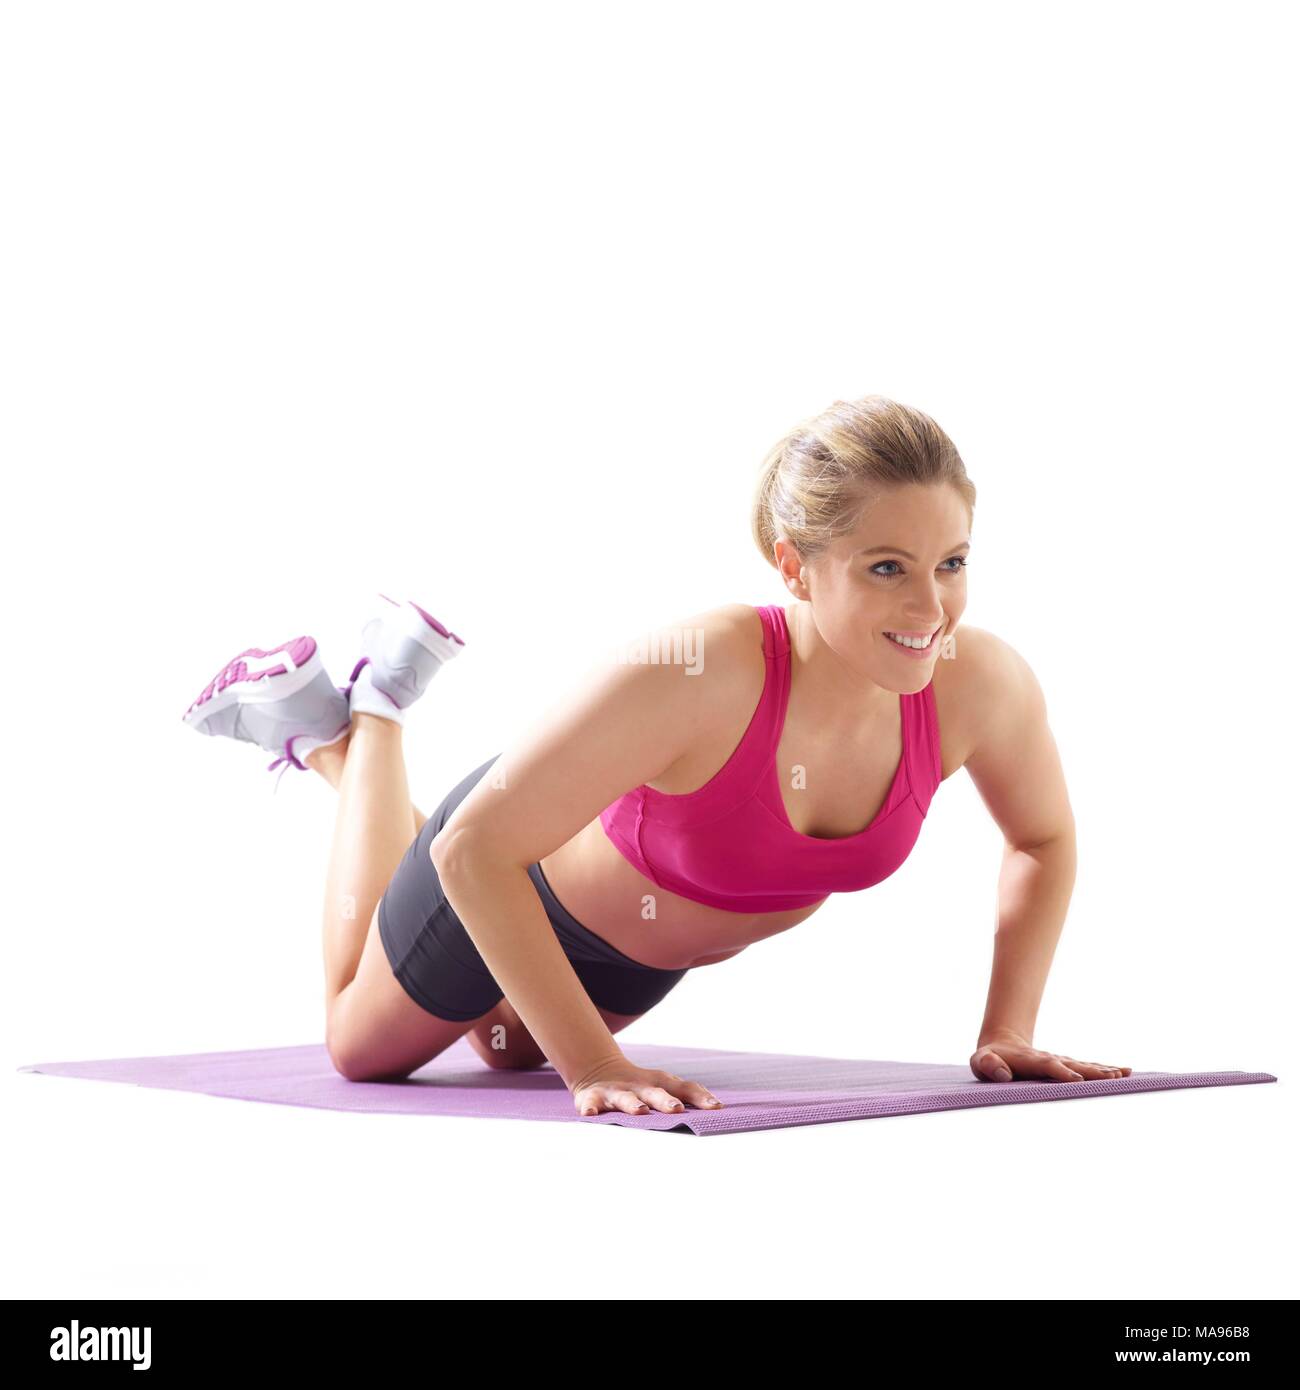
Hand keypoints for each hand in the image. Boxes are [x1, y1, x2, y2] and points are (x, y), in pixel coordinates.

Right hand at [570, 1056, 723, 1116]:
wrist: (599, 1072)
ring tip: (639, 1111)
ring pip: (624, 1098)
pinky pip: (590, 1103)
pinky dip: (589, 1108)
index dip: (699, 1098)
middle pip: (655, 1092)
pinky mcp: (593, 1098)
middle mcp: (640, 1087)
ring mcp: (616, 1092)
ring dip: (632, 1104)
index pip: (684, 1089)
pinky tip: (590, 1115)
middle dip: (665, 1101)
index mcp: (660, 1085)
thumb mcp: (663, 1088)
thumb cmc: (641, 1087)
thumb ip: (686, 1096)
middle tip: (676, 1109)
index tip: (716, 1107)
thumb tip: (719, 1109)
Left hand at [970, 1032, 1132, 1083]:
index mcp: (1029, 1061)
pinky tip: (1125, 1072)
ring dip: (1103, 1071)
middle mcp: (1049, 1059)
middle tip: (1112, 1077)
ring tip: (1123, 1074)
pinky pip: (1088, 1068)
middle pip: (1072, 1064)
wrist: (1001, 1045)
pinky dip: (1106, 1070)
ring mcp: (1060, 1062)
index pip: (1047, 1066)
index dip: (1060, 1072)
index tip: (1076, 1080)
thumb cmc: (989, 1060)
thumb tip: (1002, 1074)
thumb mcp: (981, 1061)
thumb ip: (988, 1066)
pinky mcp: (1067, 1066)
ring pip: (1084, 1065)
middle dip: (1091, 1072)